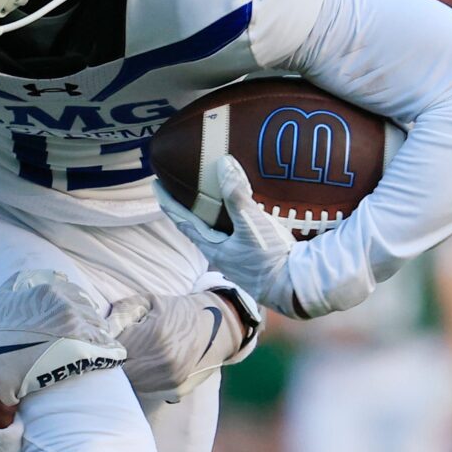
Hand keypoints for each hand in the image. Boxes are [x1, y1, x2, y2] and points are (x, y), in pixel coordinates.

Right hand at [0, 270, 125, 408]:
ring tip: (92, 347)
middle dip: (88, 322)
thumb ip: (17, 282)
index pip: (77, 294)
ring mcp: (78, 329)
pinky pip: (111, 350)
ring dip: (98, 337)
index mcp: (49, 292)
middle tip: (82, 335)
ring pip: (101, 329)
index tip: (73, 319)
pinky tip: (111, 357)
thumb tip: (29, 276)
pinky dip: (112, 354)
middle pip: (90, 310)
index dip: (76, 307)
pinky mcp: (86, 352)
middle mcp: (66, 306)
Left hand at [104, 285, 260, 405]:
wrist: (216, 325)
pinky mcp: (175, 389)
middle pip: (120, 375)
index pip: (113, 354)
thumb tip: (99, 328)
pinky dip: (136, 383)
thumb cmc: (177, 310)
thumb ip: (122, 311)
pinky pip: (145, 391)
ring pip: (131, 386)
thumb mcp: (149, 301)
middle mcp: (163, 362)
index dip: (101, 352)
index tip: (93, 348)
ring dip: (122, 378)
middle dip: (109, 368)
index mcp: (154, 337)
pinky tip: (135, 371)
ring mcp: (170, 379)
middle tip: (101, 359)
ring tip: (117, 365)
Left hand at [158, 158, 321, 317]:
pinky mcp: (255, 260)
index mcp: (213, 247)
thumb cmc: (270, 258)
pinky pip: (237, 237)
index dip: (169, 203)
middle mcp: (222, 255)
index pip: (183, 221)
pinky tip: (243, 216)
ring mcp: (238, 259)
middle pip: (198, 227)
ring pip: (219, 233)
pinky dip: (233, 222)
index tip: (156, 186)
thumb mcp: (252, 223)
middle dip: (190, 208)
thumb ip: (237, 195)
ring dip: (213, 216)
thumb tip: (223, 163)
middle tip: (184, 188)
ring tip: (212, 198)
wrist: (296, 288)